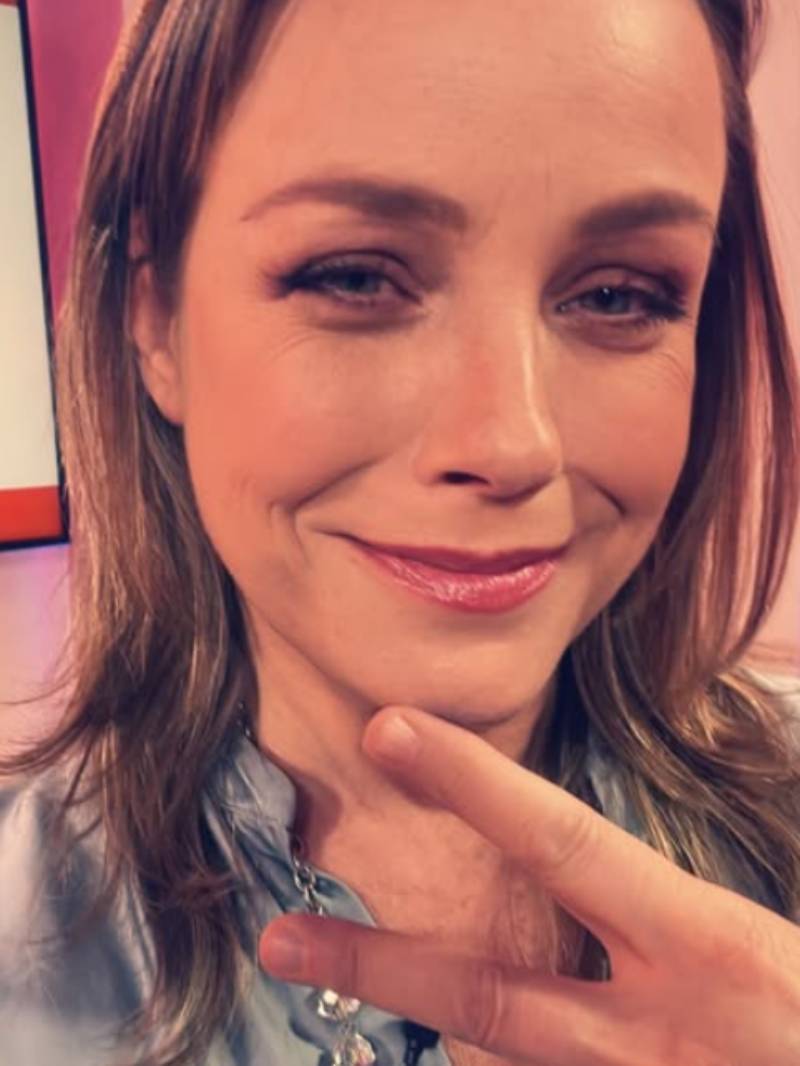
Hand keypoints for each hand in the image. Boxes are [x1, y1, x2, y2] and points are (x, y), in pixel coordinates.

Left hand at [258, 706, 799, 1064]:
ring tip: (346, 982)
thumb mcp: (765, 950)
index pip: (565, 845)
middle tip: (279, 939)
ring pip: (506, 1065)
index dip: (473, 785)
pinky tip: (467, 1053)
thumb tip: (596, 887)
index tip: (389, 730)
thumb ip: (680, 921)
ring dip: (437, 1040)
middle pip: (493, 998)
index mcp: (707, 948)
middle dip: (382, 965)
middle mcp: (660, 1038)